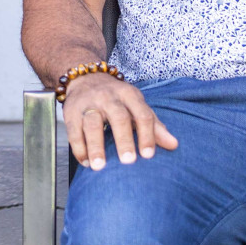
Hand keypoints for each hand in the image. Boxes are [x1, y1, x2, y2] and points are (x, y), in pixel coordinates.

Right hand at [62, 73, 177, 170]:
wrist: (85, 78)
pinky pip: (74, 130)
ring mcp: (88, 104)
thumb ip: (154, 126)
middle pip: (118, 117)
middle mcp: (108, 97)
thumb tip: (174, 145)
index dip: (147, 135)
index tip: (148, 155)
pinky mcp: (71, 112)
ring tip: (99, 166)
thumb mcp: (137, 105)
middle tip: (128, 161)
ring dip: (95, 146)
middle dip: (123, 139)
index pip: (142, 114)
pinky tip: (86, 162)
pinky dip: (79, 148)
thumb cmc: (117, 99)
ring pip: (91, 123)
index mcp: (129, 95)